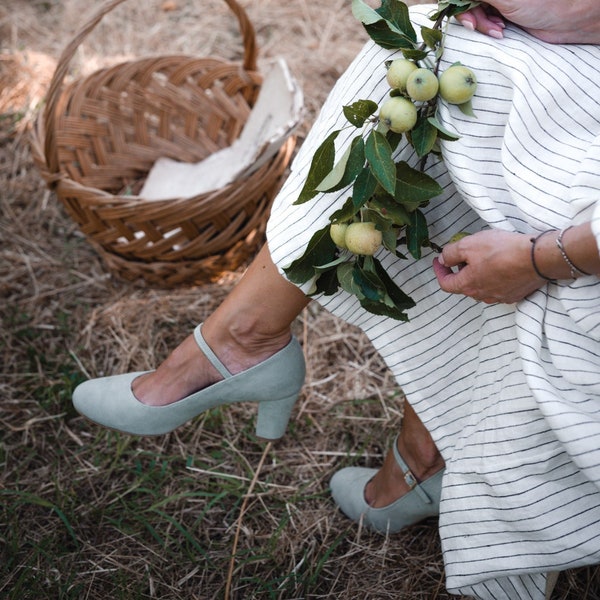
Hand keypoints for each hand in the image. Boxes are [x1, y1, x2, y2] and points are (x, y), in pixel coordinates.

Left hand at [432, 230, 543, 303]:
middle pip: (463, 285)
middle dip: (459, 270)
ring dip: (477, 273)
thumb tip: (444, 259)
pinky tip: (500, 263)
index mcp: (468, 286)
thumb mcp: (468, 245)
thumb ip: (451, 253)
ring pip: (481, 286)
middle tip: (463, 255)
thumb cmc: (502, 251)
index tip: (438, 261)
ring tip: (483, 257)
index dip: (439, 271)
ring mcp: (499, 297)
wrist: (538, 258)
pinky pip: (498, 286)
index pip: (445, 283)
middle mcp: (482, 296)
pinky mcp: (515, 294)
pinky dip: (493, 276)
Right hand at [456, 1, 599, 44]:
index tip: (467, 20)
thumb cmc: (542, 1)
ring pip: (473, 12)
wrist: (568, 19)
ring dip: (481, 25)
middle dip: (472, 16)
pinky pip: (483, 21)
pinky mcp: (503, 11)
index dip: (459, 6)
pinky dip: (488, 29)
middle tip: (479, 28)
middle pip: (465, 1)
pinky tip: (500, 32)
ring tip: (498, 31)